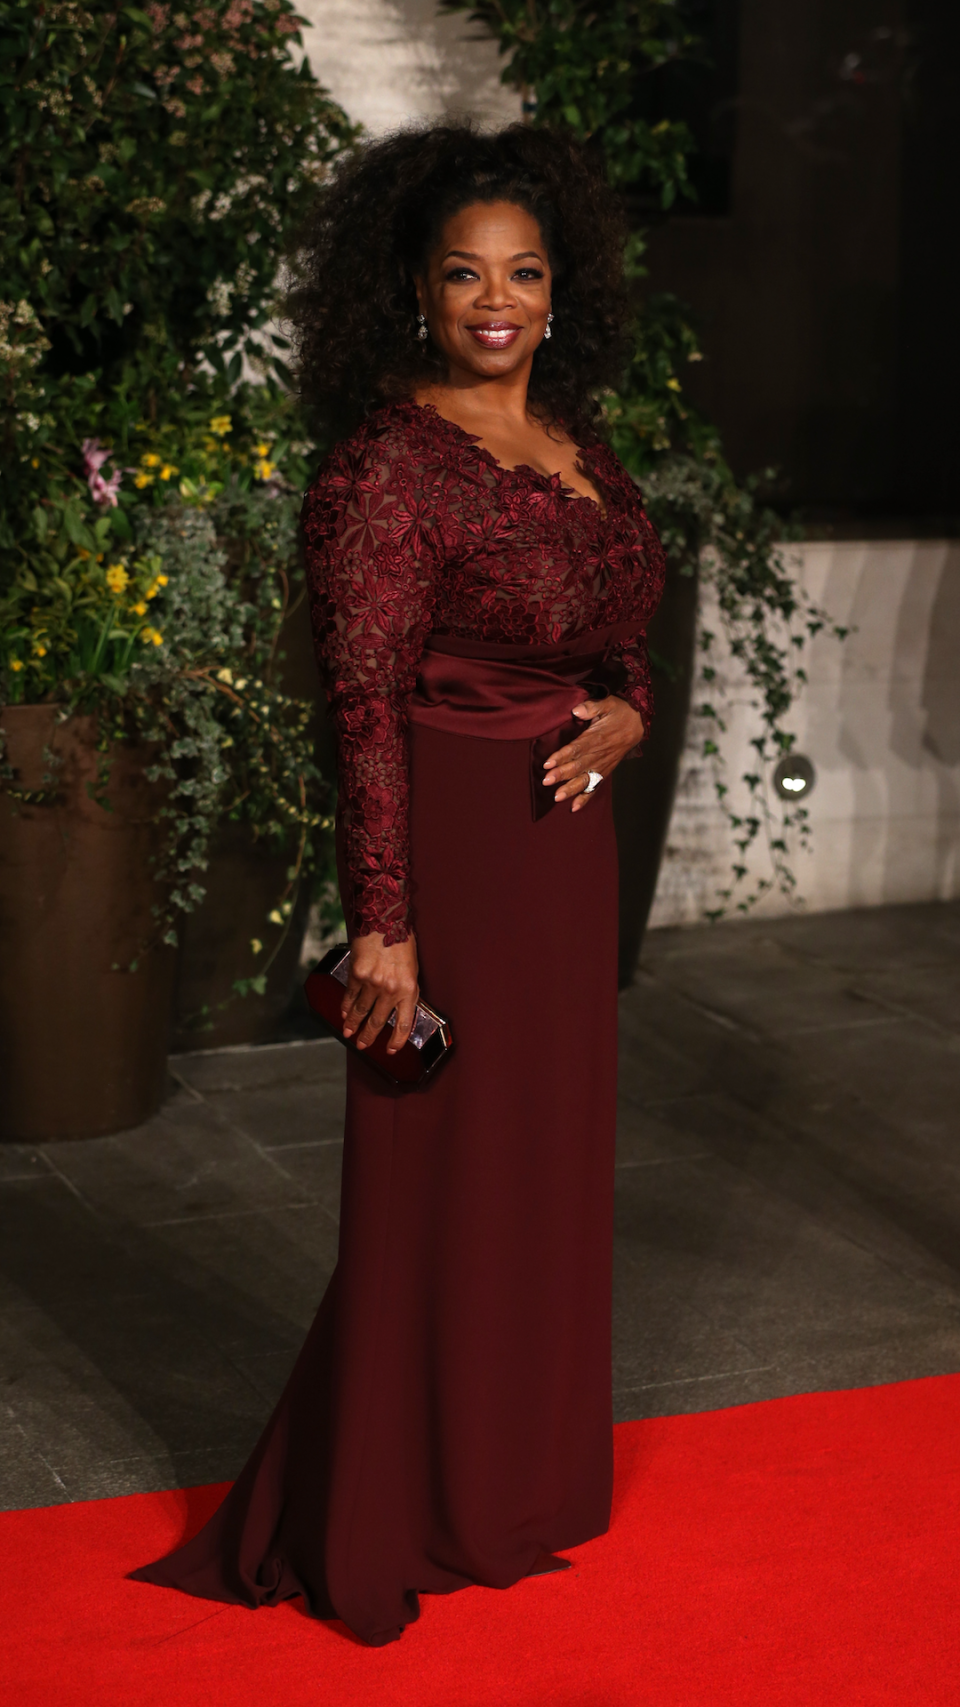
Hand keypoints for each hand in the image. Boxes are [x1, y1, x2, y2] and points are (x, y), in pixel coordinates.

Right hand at [341, 930, 419, 1052]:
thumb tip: (397, 1008)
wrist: (386, 920)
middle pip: (377, 1021)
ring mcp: (372, 983)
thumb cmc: (402, 942)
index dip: (397, 1040)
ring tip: (349, 1034)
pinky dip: (346, 1006)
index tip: (391, 1049)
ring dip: (353, 1025)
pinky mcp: (357, 974)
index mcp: (409, 990)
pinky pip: (350, 996)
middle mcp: (390, 990)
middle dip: (369, 1037)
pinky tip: (343, 1013)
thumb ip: (405, 990)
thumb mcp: (412, 969)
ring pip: (360, 1011)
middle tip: (363, 1045)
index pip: (404, 1024)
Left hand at [542, 696, 644, 811]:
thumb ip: (592, 707)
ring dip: (571, 789)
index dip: (562, 756)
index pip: (577, 749)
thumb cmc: (620, 712)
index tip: (548, 763)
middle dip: (562, 774)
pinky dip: (585, 798)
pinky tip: (574, 807)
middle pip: (578, 766)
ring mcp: (602, 765)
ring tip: (557, 797)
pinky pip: (595, 786)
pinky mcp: (605, 771)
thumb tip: (577, 710)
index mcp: (597, 737)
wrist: (638, 723)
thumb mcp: (608, 703)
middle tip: (546, 781)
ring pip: (585, 779)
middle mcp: (599, 754)